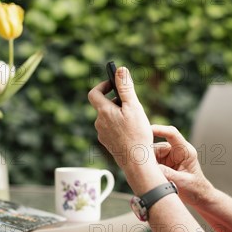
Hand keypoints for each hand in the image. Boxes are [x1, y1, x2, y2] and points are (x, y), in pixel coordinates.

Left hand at [88, 67, 164, 192]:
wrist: (136, 161)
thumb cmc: (137, 134)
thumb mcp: (134, 107)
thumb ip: (126, 88)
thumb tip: (120, 70)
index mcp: (104, 112)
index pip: (94, 93)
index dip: (103, 85)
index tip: (113, 83)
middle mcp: (99, 123)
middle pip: (103, 106)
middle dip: (116, 101)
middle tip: (131, 104)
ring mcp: (102, 135)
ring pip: (108, 118)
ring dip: (118, 114)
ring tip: (134, 119)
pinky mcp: (108, 144)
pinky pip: (111, 129)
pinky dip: (119, 126)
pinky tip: (132, 132)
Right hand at [152, 125, 213, 206]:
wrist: (198, 197)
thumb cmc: (194, 189)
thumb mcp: (181, 182)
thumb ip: (167, 174)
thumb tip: (150, 167)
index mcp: (185, 151)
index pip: (172, 134)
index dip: (159, 129)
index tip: (147, 130)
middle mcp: (176, 151)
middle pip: (156, 147)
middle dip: (148, 156)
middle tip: (142, 168)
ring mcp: (169, 157)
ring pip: (151, 155)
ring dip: (148, 165)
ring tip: (149, 178)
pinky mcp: (163, 163)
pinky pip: (151, 162)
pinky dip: (148, 168)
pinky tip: (147, 177)